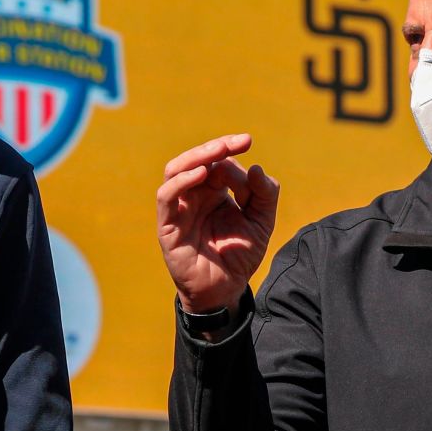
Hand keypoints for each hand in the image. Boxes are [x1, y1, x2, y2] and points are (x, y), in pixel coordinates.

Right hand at [158, 135, 279, 314]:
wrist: (226, 290)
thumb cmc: (239, 256)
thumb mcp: (262, 222)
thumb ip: (264, 194)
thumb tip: (256, 167)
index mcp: (213, 191)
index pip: (217, 162)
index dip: (230, 149)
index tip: (246, 140)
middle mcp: (193, 196)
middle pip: (194, 159)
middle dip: (215, 147)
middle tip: (237, 142)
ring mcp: (178, 209)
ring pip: (175, 171)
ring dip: (196, 157)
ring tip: (219, 151)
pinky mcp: (168, 226)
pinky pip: (167, 197)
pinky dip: (181, 182)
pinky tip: (201, 174)